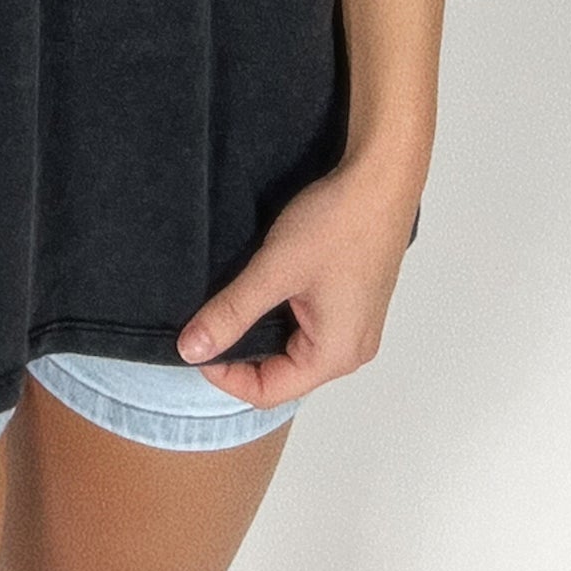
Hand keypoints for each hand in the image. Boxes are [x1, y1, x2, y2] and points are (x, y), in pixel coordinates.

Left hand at [173, 150, 422, 406]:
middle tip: (208, 324)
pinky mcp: (355, 302)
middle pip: (284, 374)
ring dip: (261, 333)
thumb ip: (231, 312)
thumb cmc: (334, 225)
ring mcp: (357, 326)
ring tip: (231, 305)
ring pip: (296, 349)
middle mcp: (351, 351)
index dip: (226, 375)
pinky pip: (311, 327)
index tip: (197, 343)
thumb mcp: (275, 269)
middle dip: (243, 356)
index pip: (269, 392)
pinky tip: (263, 289)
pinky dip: (282, 316)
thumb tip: (190, 350)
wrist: (381, 179)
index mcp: (335, 355)